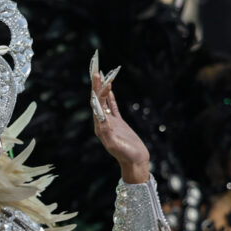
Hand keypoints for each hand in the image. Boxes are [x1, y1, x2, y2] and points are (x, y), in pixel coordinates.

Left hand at [89, 52, 149, 182]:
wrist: (135, 161)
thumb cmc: (126, 154)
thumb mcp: (115, 143)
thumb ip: (107, 131)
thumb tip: (100, 118)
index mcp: (99, 126)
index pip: (95, 104)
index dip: (96, 90)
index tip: (97, 77)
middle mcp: (102, 122)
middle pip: (97, 100)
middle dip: (96, 85)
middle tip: (96, 69)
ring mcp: (110, 122)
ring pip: (104, 101)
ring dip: (102, 88)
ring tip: (101, 74)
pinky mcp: (118, 123)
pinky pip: (113, 107)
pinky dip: (111, 96)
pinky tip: (110, 88)